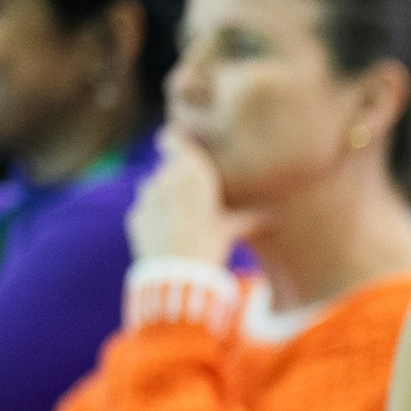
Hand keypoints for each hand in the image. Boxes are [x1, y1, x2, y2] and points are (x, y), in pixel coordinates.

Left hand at [129, 133, 238, 269]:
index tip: (181, 142)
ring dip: (165, 198)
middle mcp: (164, 177)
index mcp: (189, 170)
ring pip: (154, 188)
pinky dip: (155, 218)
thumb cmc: (211, 243)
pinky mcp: (135, 216)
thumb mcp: (232, 229)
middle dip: (179, 179)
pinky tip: (168, 235)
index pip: (172, 138)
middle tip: (195, 198)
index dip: (176, 139)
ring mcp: (146, 196)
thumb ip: (249, 218)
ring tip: (182, 220)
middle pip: (168, 168)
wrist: (177, 272)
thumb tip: (275, 219)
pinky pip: (145, 210)